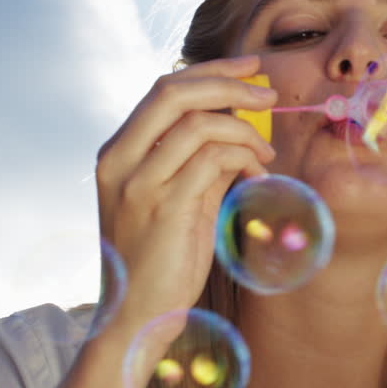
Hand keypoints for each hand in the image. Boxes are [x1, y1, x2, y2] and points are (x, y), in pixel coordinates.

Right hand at [93, 54, 276, 345]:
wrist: (136, 318)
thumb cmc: (159, 263)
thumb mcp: (177, 202)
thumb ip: (199, 164)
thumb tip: (240, 130)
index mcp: (116, 153)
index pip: (164, 90)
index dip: (211, 72)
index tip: (250, 69)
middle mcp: (119, 161)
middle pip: (175, 92)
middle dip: (229, 84)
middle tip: (269, 94)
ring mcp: (138, 184)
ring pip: (199, 124)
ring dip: (244, 131)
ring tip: (266, 155)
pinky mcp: (164, 208)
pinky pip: (212, 160)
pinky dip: (244, 159)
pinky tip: (258, 178)